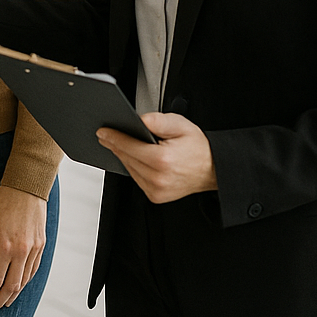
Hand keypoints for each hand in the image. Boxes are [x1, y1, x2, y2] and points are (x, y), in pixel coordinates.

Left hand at [0, 185, 47, 312]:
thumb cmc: (3, 203)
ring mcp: (34, 249)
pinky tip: (18, 287)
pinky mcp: (41, 245)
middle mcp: (23, 251)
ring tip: (4, 303)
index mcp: (6, 247)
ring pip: (24, 281)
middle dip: (0, 301)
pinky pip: (33, 270)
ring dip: (14, 295)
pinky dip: (25, 282)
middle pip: (11, 286)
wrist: (27, 188)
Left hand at [96, 112, 216, 202]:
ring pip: (129, 169)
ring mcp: (156, 190)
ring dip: (122, 157)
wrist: (214, 169)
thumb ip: (158, 121)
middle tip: (105, 135)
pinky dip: (133, 168)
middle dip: (115, 145)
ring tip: (116, 144)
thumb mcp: (180, 125)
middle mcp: (158, 178)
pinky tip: (132, 157)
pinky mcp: (156, 196)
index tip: (103, 132)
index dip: (113, 137)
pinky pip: (137, 179)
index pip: (129, 146)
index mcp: (162, 160)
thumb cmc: (198, 147)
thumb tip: (138, 119)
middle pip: (126, 158)